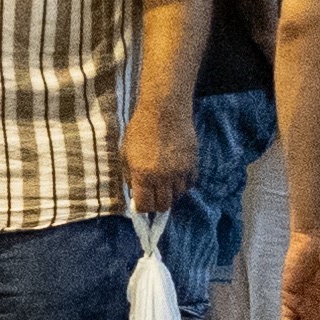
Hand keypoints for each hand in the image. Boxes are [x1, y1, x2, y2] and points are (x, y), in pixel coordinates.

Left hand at [122, 90, 197, 215]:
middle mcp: (163, 177)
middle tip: (152, 198)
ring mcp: (180, 172)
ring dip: (170, 194)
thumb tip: (135, 192)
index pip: (145, 205)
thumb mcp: (126, 153)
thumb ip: (130, 175)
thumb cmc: (141, 129)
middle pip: (163, 205)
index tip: (140, 204)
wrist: (165, 111)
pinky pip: (189, 184)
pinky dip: (182, 184)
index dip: (141, 208)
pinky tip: (175, 177)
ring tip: (163, 184)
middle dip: (156, 205)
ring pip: (177, 196)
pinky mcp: (192, 164)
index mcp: (143, 174)